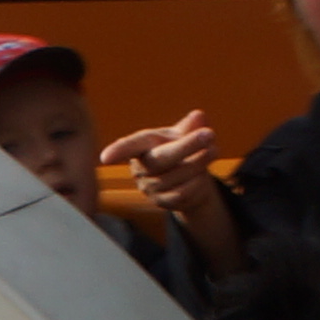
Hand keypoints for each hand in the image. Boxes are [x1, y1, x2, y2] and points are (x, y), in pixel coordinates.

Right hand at [111, 115, 238, 269]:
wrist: (189, 178)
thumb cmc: (181, 149)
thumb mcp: (184, 133)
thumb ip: (191, 125)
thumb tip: (199, 116)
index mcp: (142, 146)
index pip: (129, 146)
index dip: (118, 151)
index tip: (106, 158)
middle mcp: (141, 167)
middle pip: (161, 159)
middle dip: (187, 146)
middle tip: (209, 134)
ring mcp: (150, 187)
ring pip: (176, 176)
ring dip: (199, 163)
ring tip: (213, 150)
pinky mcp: (161, 202)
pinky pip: (182, 193)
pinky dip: (197, 182)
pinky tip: (203, 174)